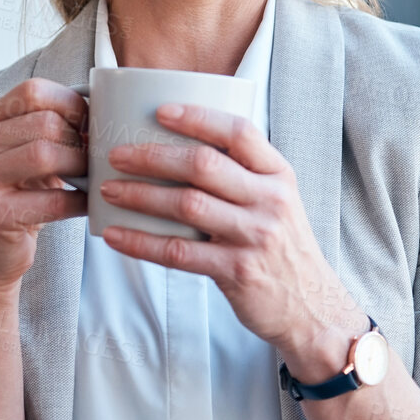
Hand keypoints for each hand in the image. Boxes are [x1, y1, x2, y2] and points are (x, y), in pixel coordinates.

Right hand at [0, 78, 88, 287]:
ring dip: (81, 167)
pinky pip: (53, 201)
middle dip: (81, 140)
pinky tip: (87, 204)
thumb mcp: (23, 151)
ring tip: (89, 177)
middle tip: (95, 156)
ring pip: (46, 154)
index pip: (33, 91)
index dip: (72, 104)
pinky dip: (80, 202)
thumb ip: (50, 126)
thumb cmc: (16, 195)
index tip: (90, 124)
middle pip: (46, 123)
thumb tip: (105, 108)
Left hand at [99, 103, 362, 371]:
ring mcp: (255, 237)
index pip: (239, 132)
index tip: (160, 111)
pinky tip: (116, 236)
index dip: (198, 118)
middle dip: (153, 157)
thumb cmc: (283, 248)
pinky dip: (141, 242)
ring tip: (108, 190)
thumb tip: (181, 148)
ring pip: (186, 205)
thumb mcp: (278, 202)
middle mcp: (270, 201)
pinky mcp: (237, 272)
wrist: (311, 307)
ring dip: (140, 195)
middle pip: (204, 165)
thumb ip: (244, 176)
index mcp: (279, 175)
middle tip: (116, 155)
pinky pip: (179, 253)